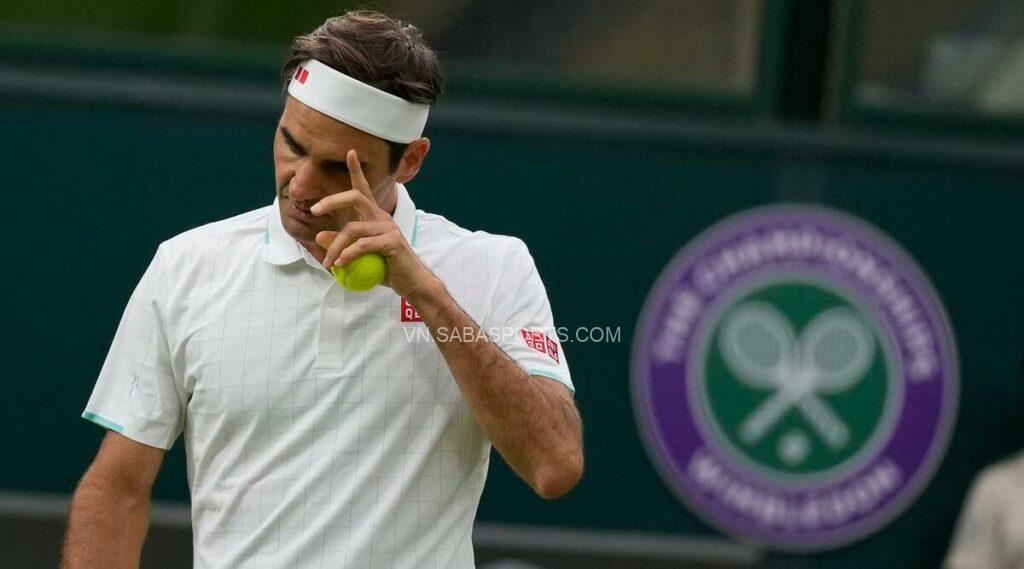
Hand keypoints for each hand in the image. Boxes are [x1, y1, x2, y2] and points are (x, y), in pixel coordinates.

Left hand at [310, 149, 437, 297]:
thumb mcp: (359, 256)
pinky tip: (341, 264)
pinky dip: (348, 255)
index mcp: (375, 217)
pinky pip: (363, 245)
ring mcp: (389, 228)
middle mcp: (382, 217)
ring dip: (335, 247)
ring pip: (353, 229)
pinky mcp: (392, 241)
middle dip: (332, 200)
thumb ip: (341, 244)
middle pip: (356, 197)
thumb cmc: (386, 268)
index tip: (350, 153)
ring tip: (328, 263)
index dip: (356, 170)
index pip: (364, 189)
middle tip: (314, 209)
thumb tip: (319, 235)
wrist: (411, 282)